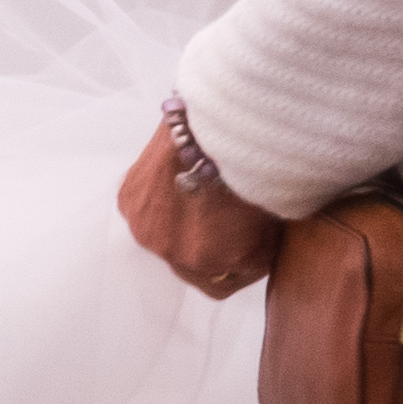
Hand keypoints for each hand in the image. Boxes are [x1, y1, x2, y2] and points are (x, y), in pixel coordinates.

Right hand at [118, 121, 284, 298]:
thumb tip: (251, 255)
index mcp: (213, 262)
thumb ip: (254, 250)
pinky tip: (180, 176)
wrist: (224, 118)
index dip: (238, 266)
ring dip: (181, 222)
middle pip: (190, 263)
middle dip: (208, 244)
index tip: (250, 246)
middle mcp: (174, 252)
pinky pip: (146, 211)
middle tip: (228, 216)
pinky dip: (161, 199)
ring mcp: (146, 226)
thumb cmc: (259, 165)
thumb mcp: (273, 221)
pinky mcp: (129, 200)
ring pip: (164, 237)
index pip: (222, 285)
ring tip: (202, 191)